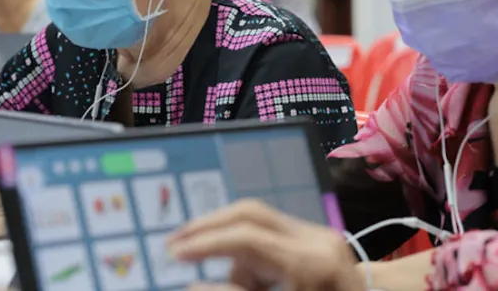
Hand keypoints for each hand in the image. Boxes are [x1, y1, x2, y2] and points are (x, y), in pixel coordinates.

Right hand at [167, 200, 363, 290]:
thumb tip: (192, 286)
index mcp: (311, 264)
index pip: (247, 237)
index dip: (205, 243)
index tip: (175, 254)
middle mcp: (317, 240)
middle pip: (251, 213)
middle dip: (209, 227)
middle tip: (176, 244)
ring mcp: (321, 236)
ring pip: (258, 225)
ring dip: (233, 250)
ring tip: (240, 284)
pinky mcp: (319, 239)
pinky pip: (273, 236)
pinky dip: (252, 256)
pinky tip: (254, 282)